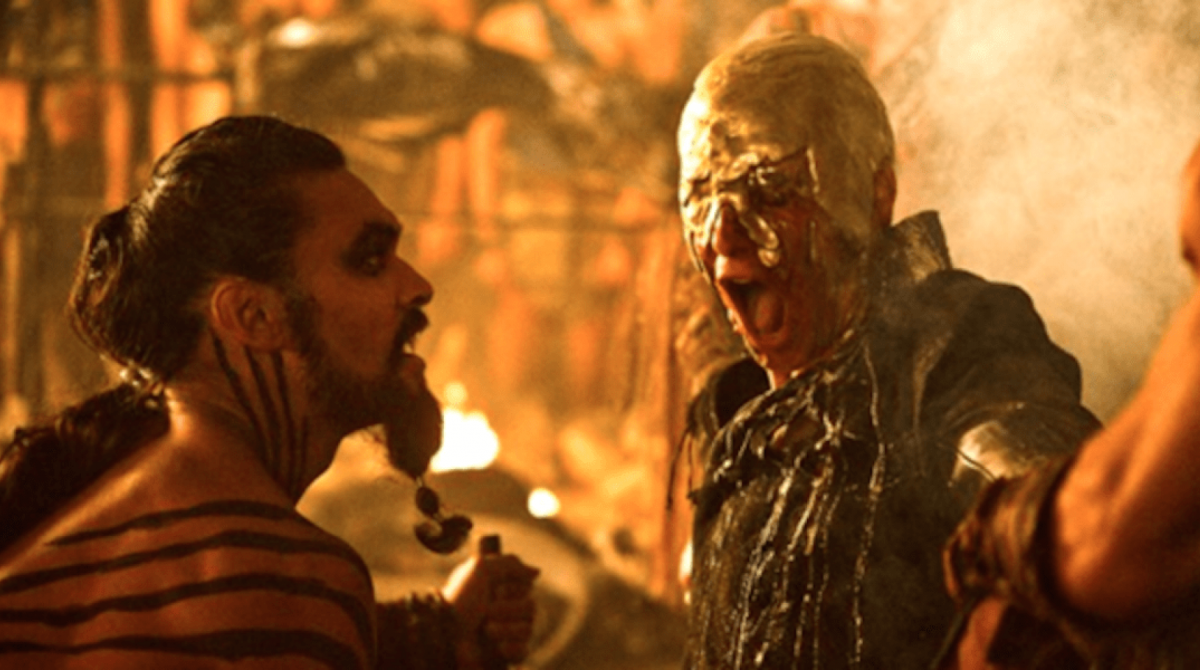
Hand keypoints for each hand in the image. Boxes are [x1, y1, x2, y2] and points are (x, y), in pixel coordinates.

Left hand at [443, 550, 539, 668]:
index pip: (527, 586)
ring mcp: (506, 632)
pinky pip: (523, 650)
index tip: (496, 589)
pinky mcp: (505, 653)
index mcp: (498, 587)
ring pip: (528, 629)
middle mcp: (505, 608)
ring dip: (506, 629)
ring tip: (486, 630)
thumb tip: (537, 572)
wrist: (443, 635)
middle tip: (486, 611)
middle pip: (531, 607)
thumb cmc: (458, 599)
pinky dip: (511, 648)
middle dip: (508, 609)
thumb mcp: (480, 569)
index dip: (515, 588)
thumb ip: (510, 563)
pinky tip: (498, 647)